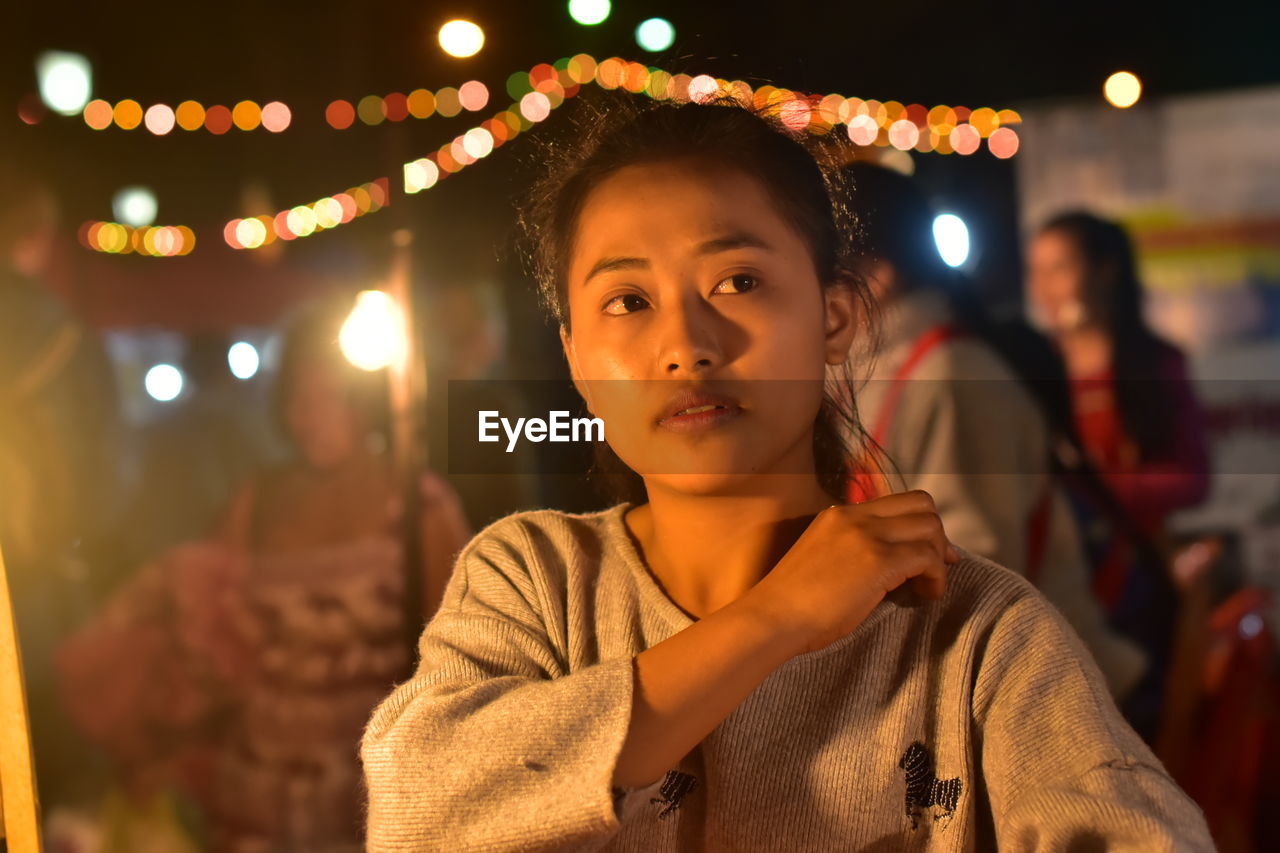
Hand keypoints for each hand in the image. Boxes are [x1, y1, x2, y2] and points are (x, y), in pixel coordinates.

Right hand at [746, 491, 957, 655]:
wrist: (772, 617)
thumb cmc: (791, 604)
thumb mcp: (822, 559)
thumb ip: (851, 550)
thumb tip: (888, 561)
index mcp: (839, 515)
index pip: (898, 501)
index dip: (920, 526)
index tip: (926, 554)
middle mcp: (855, 517)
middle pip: (922, 505)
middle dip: (937, 536)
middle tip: (935, 567)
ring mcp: (868, 536)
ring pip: (930, 527)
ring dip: (938, 557)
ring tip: (928, 586)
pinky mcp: (879, 561)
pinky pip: (928, 557)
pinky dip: (936, 578)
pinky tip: (926, 596)